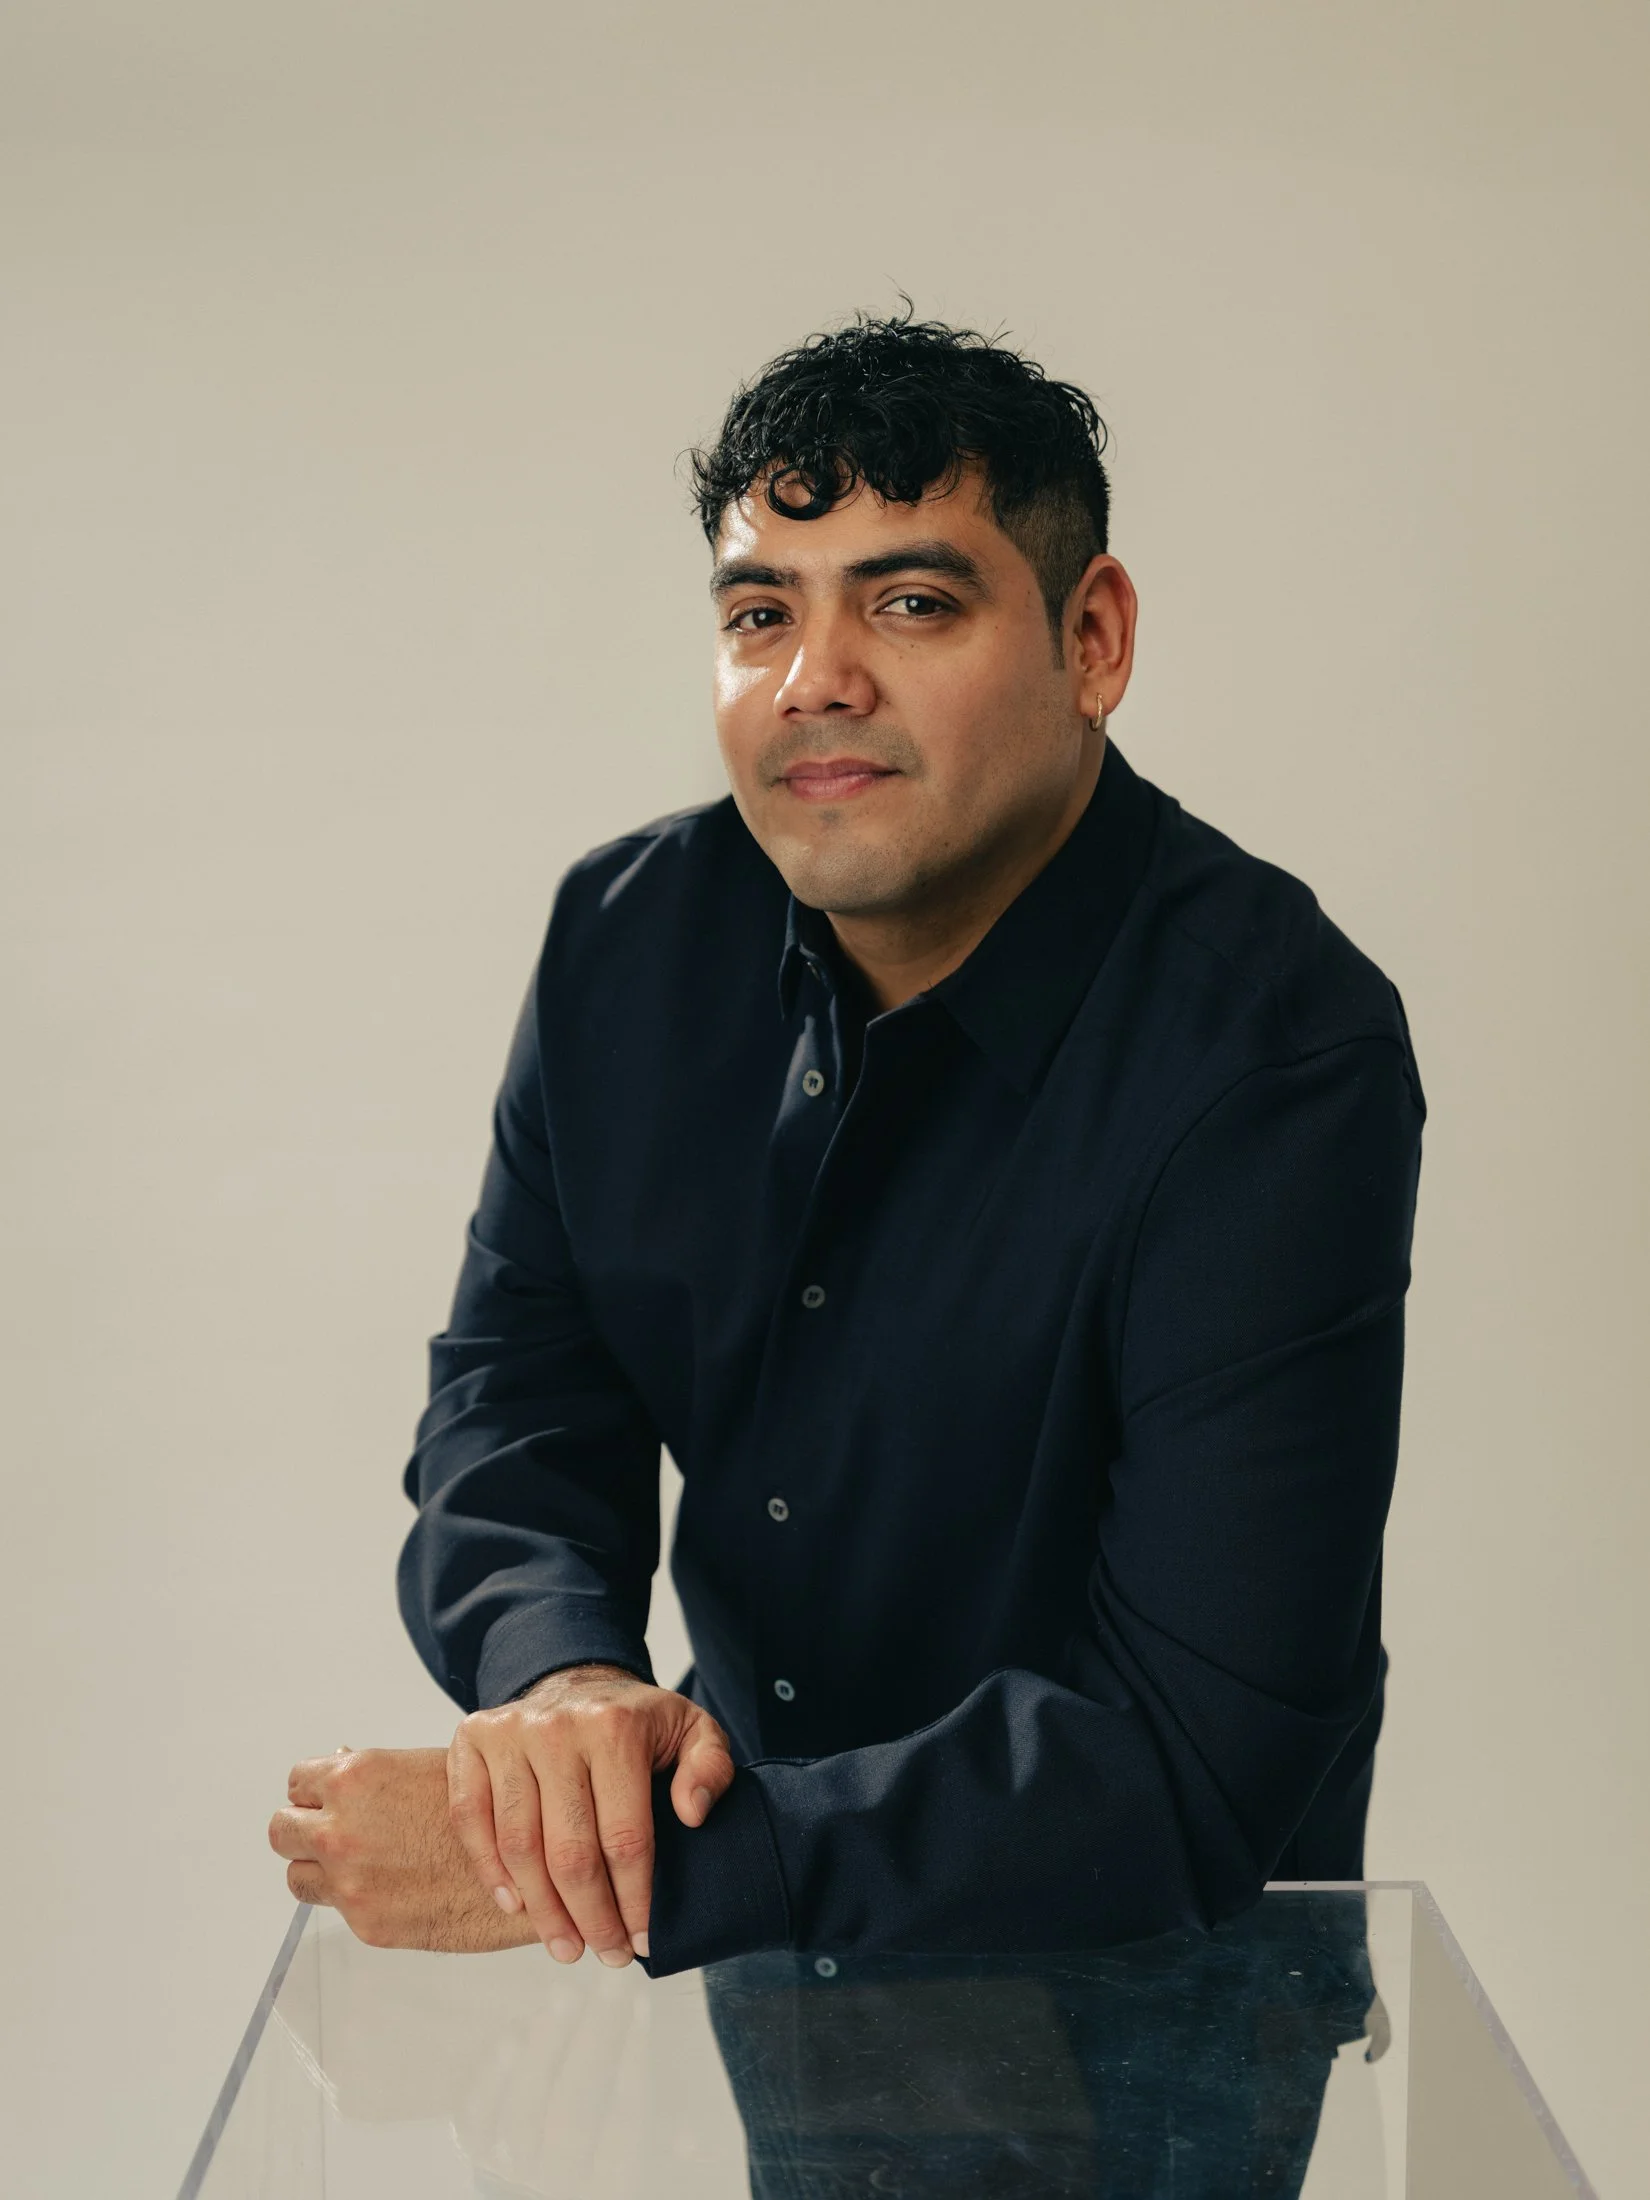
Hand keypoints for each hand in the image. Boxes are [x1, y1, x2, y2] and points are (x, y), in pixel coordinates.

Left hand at [268, 1747, 539, 1952]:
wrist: (536, 1865)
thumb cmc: (496, 1808)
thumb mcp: (432, 1767)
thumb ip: (377, 1776)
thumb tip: (339, 1768)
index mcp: (357, 1779)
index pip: (299, 1783)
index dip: (316, 1791)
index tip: (330, 1800)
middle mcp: (342, 1829)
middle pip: (283, 1831)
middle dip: (306, 1830)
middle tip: (337, 1834)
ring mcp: (350, 1882)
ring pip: (299, 1876)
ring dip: (321, 1870)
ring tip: (365, 1865)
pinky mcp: (367, 1926)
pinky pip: (338, 1909)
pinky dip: (359, 1900)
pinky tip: (397, 1887)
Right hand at [447, 1662, 734, 1968]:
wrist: (576, 1678)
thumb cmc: (636, 1721)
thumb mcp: (692, 1730)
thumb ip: (710, 1767)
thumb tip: (693, 1812)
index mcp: (615, 1728)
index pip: (624, 1837)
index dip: (633, 1900)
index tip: (643, 1941)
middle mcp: (557, 1727)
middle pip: (569, 1851)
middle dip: (590, 1918)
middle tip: (605, 1954)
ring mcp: (509, 1733)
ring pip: (519, 1845)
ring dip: (542, 1910)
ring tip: (565, 1946)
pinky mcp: (472, 1740)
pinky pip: (471, 1819)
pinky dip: (490, 1870)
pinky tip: (516, 1905)